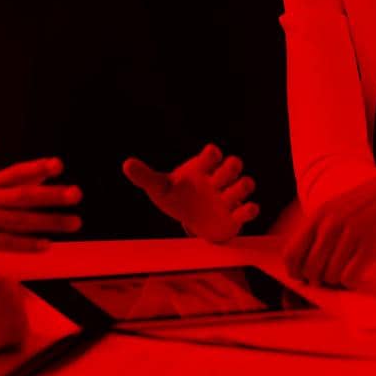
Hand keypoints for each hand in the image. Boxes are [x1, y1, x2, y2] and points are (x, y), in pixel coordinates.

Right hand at [0, 158, 82, 256]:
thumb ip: (7, 185)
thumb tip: (40, 177)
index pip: (15, 172)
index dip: (37, 168)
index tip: (59, 165)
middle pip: (22, 195)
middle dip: (51, 195)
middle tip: (76, 194)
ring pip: (18, 220)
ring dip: (48, 222)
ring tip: (73, 223)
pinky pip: (3, 243)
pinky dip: (26, 244)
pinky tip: (45, 245)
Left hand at [123, 144, 257, 242]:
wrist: (190, 221)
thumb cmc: (177, 197)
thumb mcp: (160, 188)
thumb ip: (145, 176)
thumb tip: (126, 164)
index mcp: (201, 168)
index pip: (212, 154)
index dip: (212, 154)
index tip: (208, 157)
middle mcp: (218, 180)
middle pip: (234, 164)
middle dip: (230, 168)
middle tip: (217, 178)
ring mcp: (228, 197)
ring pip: (245, 184)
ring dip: (240, 188)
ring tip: (226, 196)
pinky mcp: (235, 217)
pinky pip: (249, 210)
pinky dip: (250, 210)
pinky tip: (243, 210)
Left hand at [285, 163, 375, 287]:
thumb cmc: (368, 203)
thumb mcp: (336, 208)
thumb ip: (319, 231)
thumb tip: (302, 265)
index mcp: (319, 215)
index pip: (290, 254)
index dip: (296, 272)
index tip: (305, 278)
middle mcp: (331, 224)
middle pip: (310, 270)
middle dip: (318, 279)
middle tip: (331, 276)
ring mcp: (351, 234)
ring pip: (330, 276)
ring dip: (337, 281)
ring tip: (348, 270)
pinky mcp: (371, 245)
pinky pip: (349, 277)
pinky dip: (352, 282)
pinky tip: (358, 272)